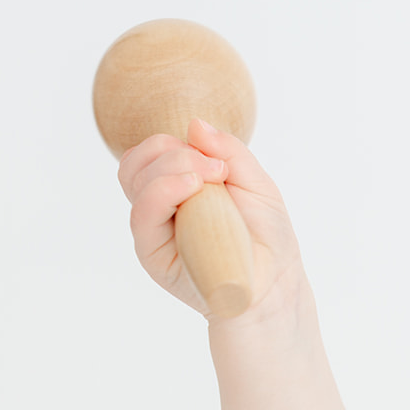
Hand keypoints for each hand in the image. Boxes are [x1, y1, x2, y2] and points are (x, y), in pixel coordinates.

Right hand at [115, 118, 301, 320]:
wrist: (276, 285)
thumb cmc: (267, 237)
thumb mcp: (257, 183)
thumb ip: (229, 151)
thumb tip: (194, 123)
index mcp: (180, 186)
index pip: (153, 152)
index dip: (176, 144)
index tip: (218, 160)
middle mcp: (161, 206)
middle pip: (137, 161)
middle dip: (173, 151)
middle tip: (217, 169)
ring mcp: (154, 228)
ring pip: (133, 179)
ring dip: (170, 167)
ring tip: (210, 179)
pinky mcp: (153, 253)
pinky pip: (142, 214)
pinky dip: (163, 190)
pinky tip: (192, 188)